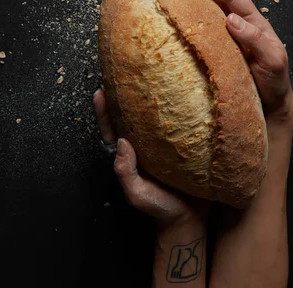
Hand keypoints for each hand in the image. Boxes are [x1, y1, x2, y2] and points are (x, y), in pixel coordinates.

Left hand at [93, 89, 208, 226]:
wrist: (191, 219)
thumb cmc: (161, 208)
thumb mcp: (138, 195)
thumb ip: (126, 173)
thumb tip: (121, 143)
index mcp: (129, 155)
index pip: (112, 129)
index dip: (104, 111)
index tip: (100, 91)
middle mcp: (144, 145)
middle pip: (130, 116)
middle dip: (125, 96)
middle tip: (124, 73)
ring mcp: (163, 143)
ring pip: (152, 116)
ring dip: (149, 98)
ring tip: (148, 77)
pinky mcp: (183, 142)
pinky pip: (176, 122)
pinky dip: (175, 108)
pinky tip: (178, 94)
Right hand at [180, 0, 292, 128]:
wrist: (271, 106)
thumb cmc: (274, 82)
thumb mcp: (272, 61)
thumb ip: (255, 41)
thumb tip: (231, 19)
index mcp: (253, 23)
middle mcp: (239, 26)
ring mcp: (227, 39)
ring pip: (210, 13)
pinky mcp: (217, 53)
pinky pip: (203, 34)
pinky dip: (191, 23)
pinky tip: (177, 20)